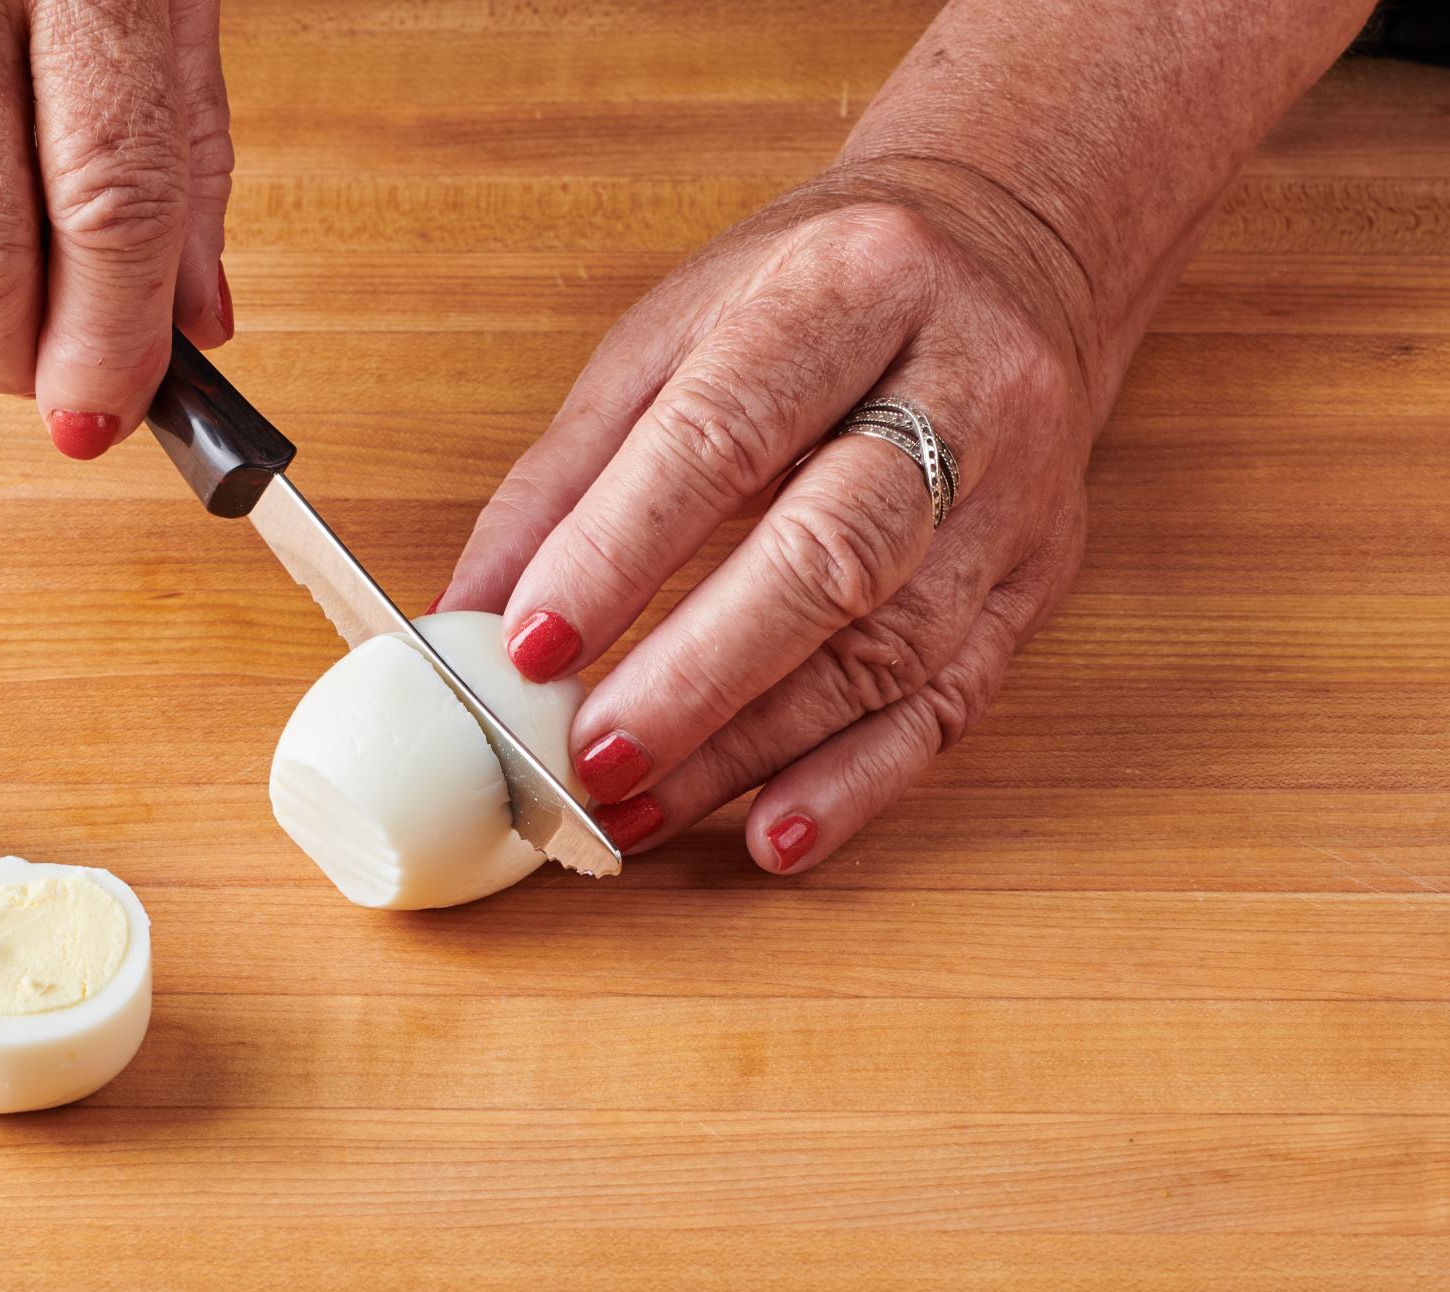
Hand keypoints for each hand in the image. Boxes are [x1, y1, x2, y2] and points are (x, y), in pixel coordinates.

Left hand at [439, 170, 1093, 873]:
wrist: (1014, 247)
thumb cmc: (816, 294)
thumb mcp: (674, 333)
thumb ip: (566, 475)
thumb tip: (466, 617)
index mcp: (849, 286)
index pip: (724, 433)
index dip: (620, 551)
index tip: (529, 647)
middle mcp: (962, 385)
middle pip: (833, 555)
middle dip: (698, 675)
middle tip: (589, 758)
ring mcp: (1017, 493)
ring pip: (892, 649)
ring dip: (753, 751)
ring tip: (638, 810)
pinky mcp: (1036, 580)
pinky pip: (953, 703)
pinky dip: (858, 782)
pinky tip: (776, 833)